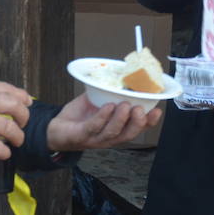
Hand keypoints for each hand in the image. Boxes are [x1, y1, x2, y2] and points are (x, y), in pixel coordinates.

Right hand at [0, 78, 31, 157]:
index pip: (9, 89)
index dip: (22, 97)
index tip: (27, 102)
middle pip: (16, 107)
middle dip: (24, 117)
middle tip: (22, 124)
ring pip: (11, 129)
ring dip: (17, 137)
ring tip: (16, 142)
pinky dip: (4, 152)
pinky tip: (4, 154)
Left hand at [46, 94, 161, 150]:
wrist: (56, 128)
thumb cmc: (80, 116)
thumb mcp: (98, 103)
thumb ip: (110, 93)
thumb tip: (121, 76)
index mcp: (117, 130)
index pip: (137, 129)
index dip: (149, 122)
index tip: (157, 110)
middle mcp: (109, 138)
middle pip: (128, 134)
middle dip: (138, 122)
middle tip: (140, 108)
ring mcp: (95, 139)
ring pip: (112, 132)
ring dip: (121, 119)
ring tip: (124, 104)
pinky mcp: (81, 136)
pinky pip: (94, 127)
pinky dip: (102, 116)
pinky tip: (108, 106)